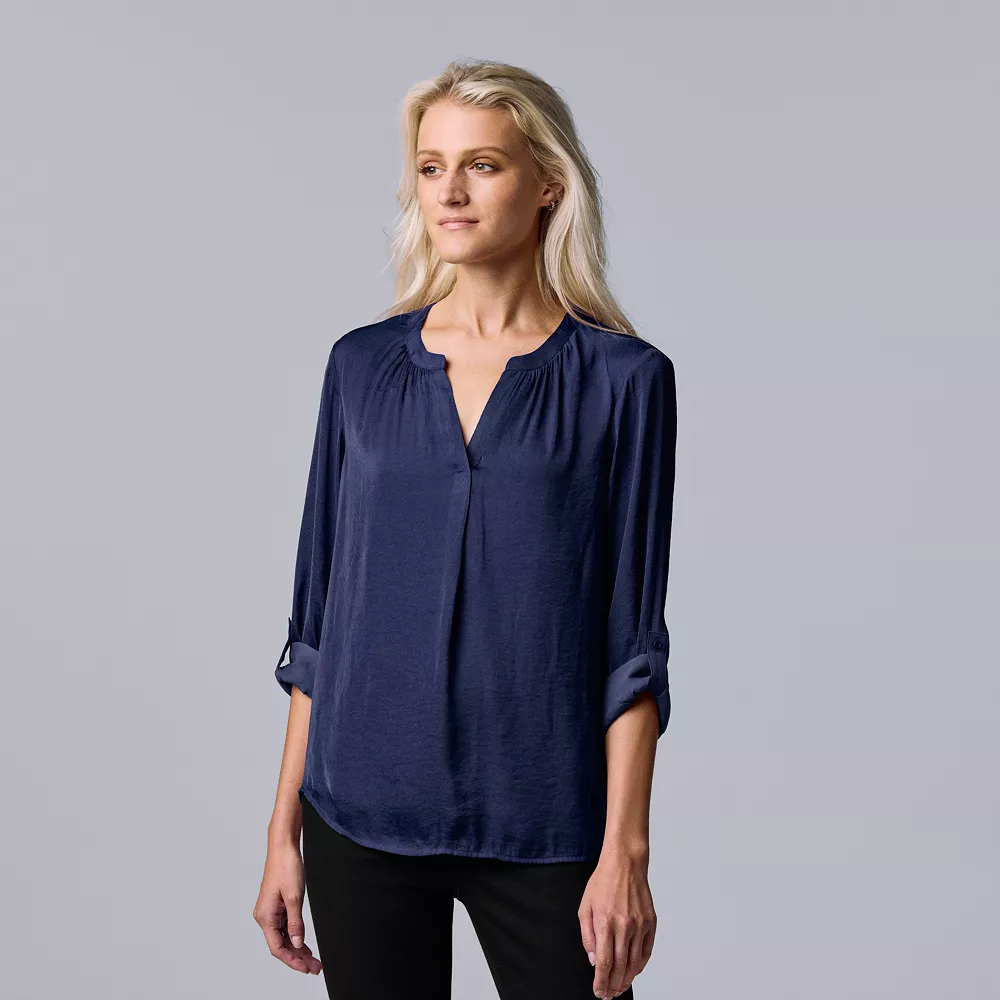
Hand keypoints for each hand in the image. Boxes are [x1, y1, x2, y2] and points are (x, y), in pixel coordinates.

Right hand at [253, 839, 322, 974]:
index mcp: (265, 916)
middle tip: (315, 967)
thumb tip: (297, 943)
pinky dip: (295, 936)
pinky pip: (285, 926)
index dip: (292, 960)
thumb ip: (296, 922)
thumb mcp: (294, 897)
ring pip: (284, 936)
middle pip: (281, 944)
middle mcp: (265, 916)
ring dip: (297, 948)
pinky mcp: (276, 905)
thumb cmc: (286, 867)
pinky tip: (304, 944)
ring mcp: (270, 911)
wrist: (283, 847)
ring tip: (313, 960)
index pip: (277, 947)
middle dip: (297, 958)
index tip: (306, 969)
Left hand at [578, 845, 655, 997]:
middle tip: (609, 994)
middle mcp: (624, 925)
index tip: (599, 991)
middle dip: (613, 985)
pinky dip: (640, 965)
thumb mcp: (585, 906)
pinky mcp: (651, 922)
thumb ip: (587, 936)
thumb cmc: (603, 882)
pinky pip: (646, 951)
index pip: (604, 962)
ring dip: (627, 979)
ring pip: (634, 962)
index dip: (601, 981)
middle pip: (620, 966)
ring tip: (620, 987)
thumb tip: (593, 960)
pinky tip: (633, 971)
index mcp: (605, 922)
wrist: (625, 863)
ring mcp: (640, 925)